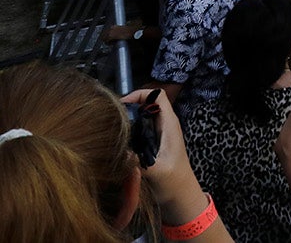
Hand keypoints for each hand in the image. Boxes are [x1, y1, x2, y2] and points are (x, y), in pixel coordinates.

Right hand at [120, 89, 196, 207]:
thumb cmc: (174, 183)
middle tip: (110, 117)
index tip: (121, 105)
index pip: (157, 95)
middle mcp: (164, 126)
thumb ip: (139, 159)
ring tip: (109, 128)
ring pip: (141, 117)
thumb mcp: (157, 171)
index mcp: (169, 125)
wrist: (180, 198)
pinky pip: (138, 130)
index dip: (140, 94)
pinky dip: (127, 131)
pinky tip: (115, 141)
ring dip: (126, 119)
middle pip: (146, 104)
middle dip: (128, 107)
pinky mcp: (152, 145)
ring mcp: (158, 135)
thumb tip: (121, 149)